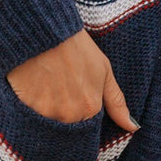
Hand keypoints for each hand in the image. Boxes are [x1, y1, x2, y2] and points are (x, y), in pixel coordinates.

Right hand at [6, 28, 140, 132]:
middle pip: (68, 128)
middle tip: (58, 91)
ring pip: (49, 126)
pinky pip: (31, 121)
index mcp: (91, 108)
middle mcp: (70, 117)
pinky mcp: (27, 110)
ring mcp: (47, 115)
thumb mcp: (103, 69)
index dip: (81, 114)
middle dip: (65, 116)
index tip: (74, 97)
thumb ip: (117, 102)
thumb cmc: (75, 46)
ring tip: (46, 88)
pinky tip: (32, 90)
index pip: (88, 128)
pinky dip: (32, 110)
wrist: (44, 31)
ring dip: (48, 113)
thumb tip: (133, 127)